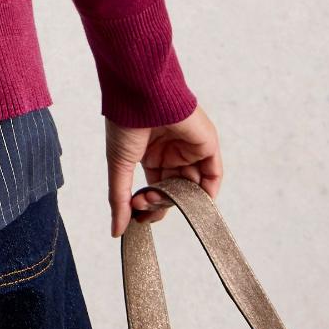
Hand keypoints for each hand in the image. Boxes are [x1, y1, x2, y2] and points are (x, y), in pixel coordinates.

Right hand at [106, 101, 222, 237]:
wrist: (141, 96)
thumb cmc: (125, 123)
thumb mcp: (120, 166)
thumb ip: (120, 200)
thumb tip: (116, 232)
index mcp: (150, 153)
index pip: (156, 188)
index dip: (148, 205)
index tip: (137, 215)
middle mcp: (171, 152)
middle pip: (174, 190)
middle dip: (160, 203)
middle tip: (144, 205)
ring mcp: (190, 148)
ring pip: (193, 185)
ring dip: (179, 199)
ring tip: (159, 197)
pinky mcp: (207, 144)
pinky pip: (213, 175)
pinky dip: (207, 192)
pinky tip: (192, 202)